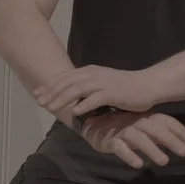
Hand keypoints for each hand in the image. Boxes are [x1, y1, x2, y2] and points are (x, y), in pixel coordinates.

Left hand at [33, 65, 162, 116]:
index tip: (37, 94)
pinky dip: (84, 105)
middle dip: (51, 92)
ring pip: (77, 89)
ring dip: (62, 99)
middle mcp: (93, 74)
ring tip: (51, 108)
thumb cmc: (125, 88)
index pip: (65, 77)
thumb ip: (87, 89)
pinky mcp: (112, 93)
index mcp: (89, 71)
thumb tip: (71, 98)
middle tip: (40, 102)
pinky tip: (75, 112)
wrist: (147, 85)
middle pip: (67, 82)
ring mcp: (103, 83)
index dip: (50, 86)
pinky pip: (95, 99)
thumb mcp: (102, 84)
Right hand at [78, 110, 184, 168]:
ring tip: (164, 162)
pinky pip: (119, 148)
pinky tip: (138, 164)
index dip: (180, 131)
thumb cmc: (123, 125)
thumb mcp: (143, 126)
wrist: (92, 122)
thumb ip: (160, 133)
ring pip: (139, 139)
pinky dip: (129, 155)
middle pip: (155, 129)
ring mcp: (122, 130)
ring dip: (152, 149)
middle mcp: (136, 122)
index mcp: (146, 117)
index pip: (166, 121)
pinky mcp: (109, 140)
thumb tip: (183, 144)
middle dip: (171, 140)